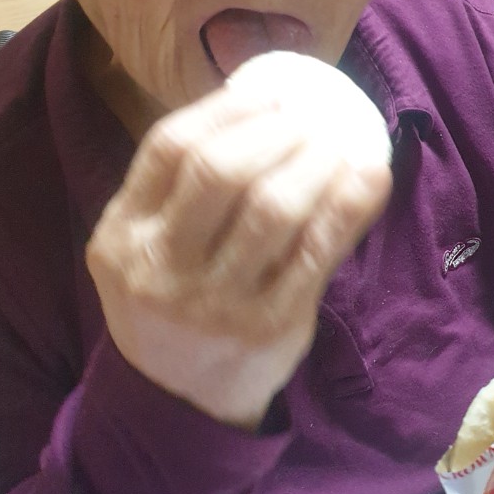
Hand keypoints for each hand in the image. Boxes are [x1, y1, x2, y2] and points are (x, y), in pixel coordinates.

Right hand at [87, 55, 391, 430]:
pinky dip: (350, 205)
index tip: (270, 94)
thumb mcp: (148, 249)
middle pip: (220, 172)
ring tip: (341, 141)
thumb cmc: (172, 301)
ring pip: (273, 209)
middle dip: (276, 132)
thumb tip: (261, 104)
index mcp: (122, 236)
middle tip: (311, 117)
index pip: (169, 149)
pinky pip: (317, 251)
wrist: (179, 399)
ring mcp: (214, 302)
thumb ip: (180, 191)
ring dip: (317, 162)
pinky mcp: (268, 325)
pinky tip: (370, 175)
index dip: (225, 110)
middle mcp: (160, 269)